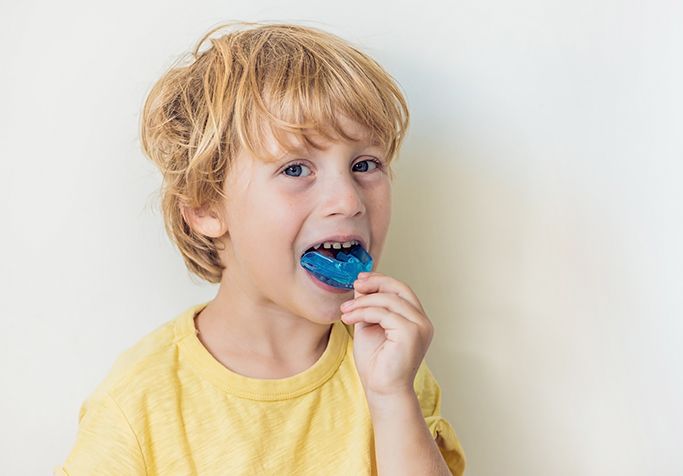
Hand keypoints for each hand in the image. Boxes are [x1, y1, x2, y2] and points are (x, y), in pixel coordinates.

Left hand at [339, 271, 433, 402]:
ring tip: (345, 311)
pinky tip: (348, 319)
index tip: (360, 279)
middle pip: (400, 289)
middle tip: (355, 285)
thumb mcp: (369, 327)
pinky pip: (383, 313)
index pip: (401, 290)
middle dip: (376, 283)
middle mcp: (422, 321)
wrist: (381, 390)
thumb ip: (368, 307)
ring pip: (389, 300)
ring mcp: (419, 327)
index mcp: (416, 320)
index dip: (381, 280)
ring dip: (362, 302)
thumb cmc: (376, 364)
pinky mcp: (411, 333)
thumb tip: (361, 285)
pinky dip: (363, 312)